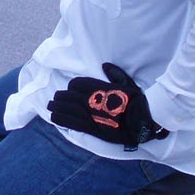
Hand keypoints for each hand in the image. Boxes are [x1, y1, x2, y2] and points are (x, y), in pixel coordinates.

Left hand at [47, 63, 169, 149]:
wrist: (143, 123)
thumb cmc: (139, 103)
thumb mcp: (129, 84)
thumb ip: (116, 74)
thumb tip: (105, 65)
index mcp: (101, 88)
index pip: (79, 84)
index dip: (73, 85)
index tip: (70, 88)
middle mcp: (93, 100)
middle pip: (70, 96)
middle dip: (61, 96)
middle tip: (56, 98)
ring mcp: (91, 115)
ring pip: (67, 109)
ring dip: (57, 107)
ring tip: (51, 106)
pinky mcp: (91, 129)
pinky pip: (71, 123)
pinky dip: (61, 119)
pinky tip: (54, 117)